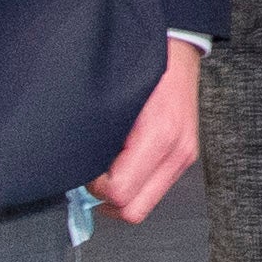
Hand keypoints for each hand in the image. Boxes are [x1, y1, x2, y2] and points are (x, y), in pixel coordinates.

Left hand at [94, 36, 202, 221]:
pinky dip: (134, 185)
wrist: (177, 51)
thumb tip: (77, 167)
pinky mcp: (184, 157)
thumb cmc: (146, 66)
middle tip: (91, 178)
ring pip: (144, 206)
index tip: (85, 169)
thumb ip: (98, 135)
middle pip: (134, 211)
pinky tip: (121, 165)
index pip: (120, 192)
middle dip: (106, 200)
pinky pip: (153, 190)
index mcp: (159, 135)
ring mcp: (183, 158)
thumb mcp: (114, 98)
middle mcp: (176, 152)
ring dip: (121, 194)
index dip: (95, 187)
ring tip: (105, 170)